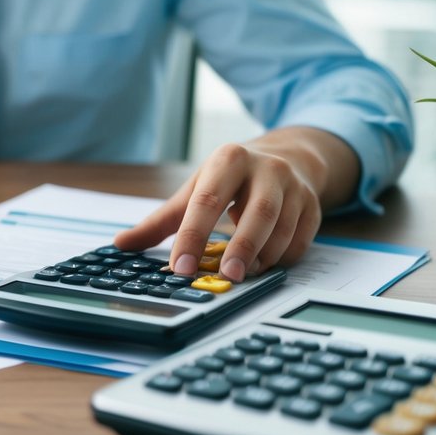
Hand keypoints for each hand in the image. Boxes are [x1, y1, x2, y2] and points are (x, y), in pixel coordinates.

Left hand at [113, 128, 358, 281]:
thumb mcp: (195, 189)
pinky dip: (281, 259)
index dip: (193, 236)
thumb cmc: (232, 178)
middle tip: (226, 276)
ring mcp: (294, 188)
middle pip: (256, 214)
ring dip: (261, 258)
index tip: (180, 267)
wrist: (289, 158)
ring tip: (241, 272)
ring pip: (281, 230)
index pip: (207, 201)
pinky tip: (263, 264)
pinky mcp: (313, 207)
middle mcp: (266, 169)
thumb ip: (160, 221)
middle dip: (241, 248)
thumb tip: (121, 244)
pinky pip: (299, 242)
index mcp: (229, 160)